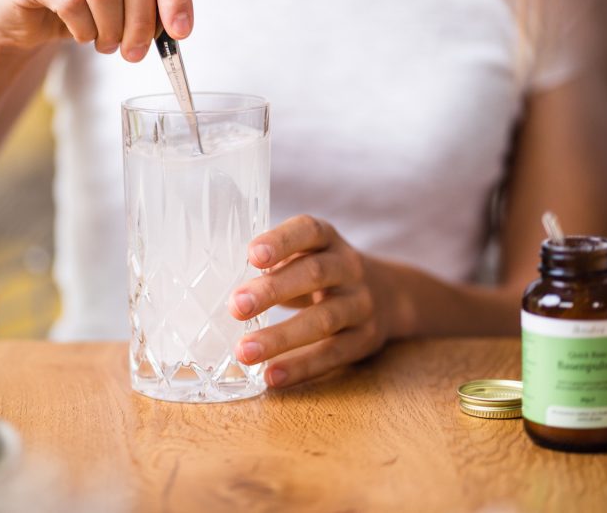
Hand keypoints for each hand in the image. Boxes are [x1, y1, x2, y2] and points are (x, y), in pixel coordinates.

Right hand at [0, 0, 192, 58]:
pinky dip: (84, 29)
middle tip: (138, 51)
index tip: (181, 33)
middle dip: (143, 19)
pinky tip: (83, 36)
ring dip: (112, 28)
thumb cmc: (81, 3)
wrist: (23, 16)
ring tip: (109, 45)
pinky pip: (70, 0)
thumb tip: (177, 26)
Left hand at [229, 215, 386, 387]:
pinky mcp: (365, 339)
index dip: (282, 241)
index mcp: (328, 240)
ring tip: (244, 351)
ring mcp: (360, 304)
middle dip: (272, 291)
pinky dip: (301, 367)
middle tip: (235, 306)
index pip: (309, 231)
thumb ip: (273, 262)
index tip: (253, 255)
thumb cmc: (323, 272)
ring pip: (323, 319)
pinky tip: (271, 376)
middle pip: (313, 274)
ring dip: (281, 337)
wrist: (389, 294)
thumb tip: (217, 281)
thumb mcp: (306, 254)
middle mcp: (349, 267)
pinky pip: (332, 354)